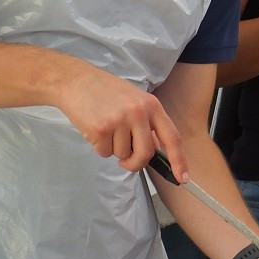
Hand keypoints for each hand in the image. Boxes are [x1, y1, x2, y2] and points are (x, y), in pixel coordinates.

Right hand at [56, 63, 187, 176]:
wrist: (76, 81)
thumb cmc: (106, 91)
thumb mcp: (135, 100)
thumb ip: (147, 123)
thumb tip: (157, 149)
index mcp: (152, 105)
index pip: (172, 137)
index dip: (178, 160)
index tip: (182, 178)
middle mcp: (139, 112)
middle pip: (146, 154)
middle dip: (135, 163)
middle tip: (125, 161)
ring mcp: (120, 120)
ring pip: (123, 155)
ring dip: (114, 149)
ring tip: (106, 128)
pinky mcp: (101, 129)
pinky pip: (105, 153)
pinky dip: (100, 147)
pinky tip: (95, 129)